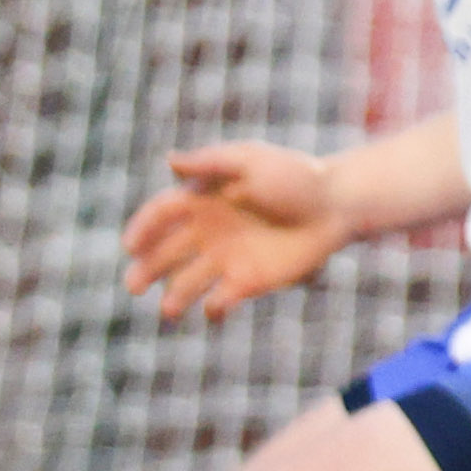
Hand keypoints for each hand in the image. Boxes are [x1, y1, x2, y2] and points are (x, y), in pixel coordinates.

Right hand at [124, 141, 354, 322]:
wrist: (338, 204)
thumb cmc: (297, 176)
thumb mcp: (254, 161)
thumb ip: (213, 162)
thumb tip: (170, 160)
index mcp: (204, 199)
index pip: (161, 214)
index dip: (142, 228)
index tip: (131, 246)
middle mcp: (208, 231)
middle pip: (165, 253)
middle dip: (146, 270)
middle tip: (134, 285)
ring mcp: (225, 257)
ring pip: (186, 283)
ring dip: (174, 297)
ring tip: (169, 309)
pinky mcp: (247, 281)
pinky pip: (219, 302)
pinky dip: (212, 309)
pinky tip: (213, 310)